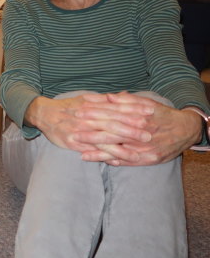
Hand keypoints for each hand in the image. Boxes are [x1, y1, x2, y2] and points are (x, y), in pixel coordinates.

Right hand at [27, 93, 153, 154]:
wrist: (44, 114)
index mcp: (92, 107)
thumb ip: (104, 99)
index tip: (149, 113)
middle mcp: (87, 118)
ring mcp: (80, 131)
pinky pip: (91, 151)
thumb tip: (122, 95)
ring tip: (137, 154)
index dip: (133, 112)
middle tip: (148, 135)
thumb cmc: (68, 106)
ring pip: (103, 140)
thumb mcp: (85, 98)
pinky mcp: (73, 143)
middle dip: (131, 131)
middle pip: (112, 125)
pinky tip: (115, 162)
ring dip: (121, 148)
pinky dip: (103, 156)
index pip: (116, 109)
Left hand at [77, 92, 201, 165]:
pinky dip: (110, 160)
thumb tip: (109, 96)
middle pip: (111, 133)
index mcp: (139, 117)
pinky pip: (126, 161)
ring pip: (117, 150)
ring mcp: (144, 148)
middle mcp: (141, 133)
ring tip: (80, 152)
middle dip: (91, 133)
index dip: (95, 113)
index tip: (79, 111)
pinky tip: (97, 160)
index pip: (112, 114)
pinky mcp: (147, 159)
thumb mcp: (147, 103)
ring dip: (97, 151)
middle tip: (73, 132)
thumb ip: (127, 100)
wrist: (185, 130)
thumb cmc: (162, 115)